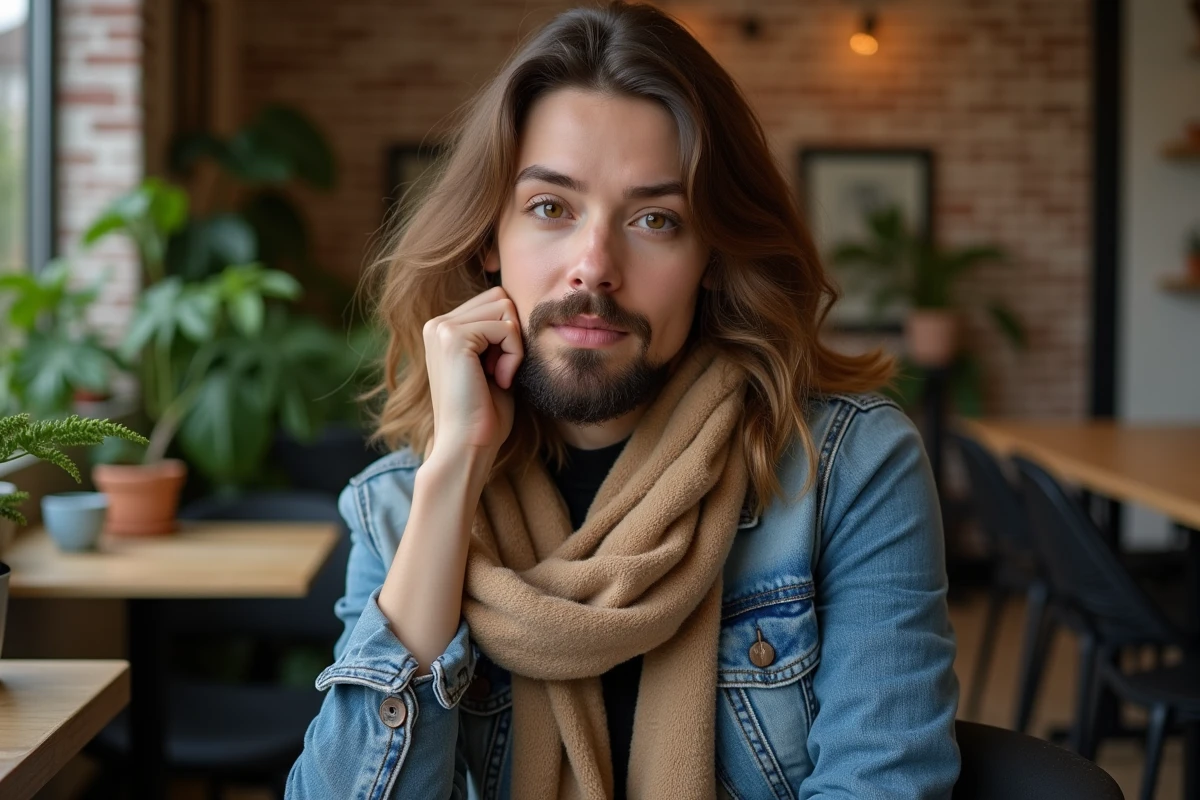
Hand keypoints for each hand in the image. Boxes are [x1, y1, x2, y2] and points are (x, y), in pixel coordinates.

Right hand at [423, 286, 523, 462]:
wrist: (467, 445)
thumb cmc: (485, 414)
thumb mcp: (494, 364)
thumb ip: (499, 334)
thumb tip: (518, 306)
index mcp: (443, 329)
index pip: (494, 301)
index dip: (509, 333)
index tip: (499, 369)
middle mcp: (437, 323)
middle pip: (500, 297)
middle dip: (512, 333)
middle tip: (501, 371)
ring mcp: (442, 328)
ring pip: (505, 308)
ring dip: (513, 346)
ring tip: (498, 376)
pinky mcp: (453, 337)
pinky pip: (506, 328)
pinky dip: (513, 355)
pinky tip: (499, 380)